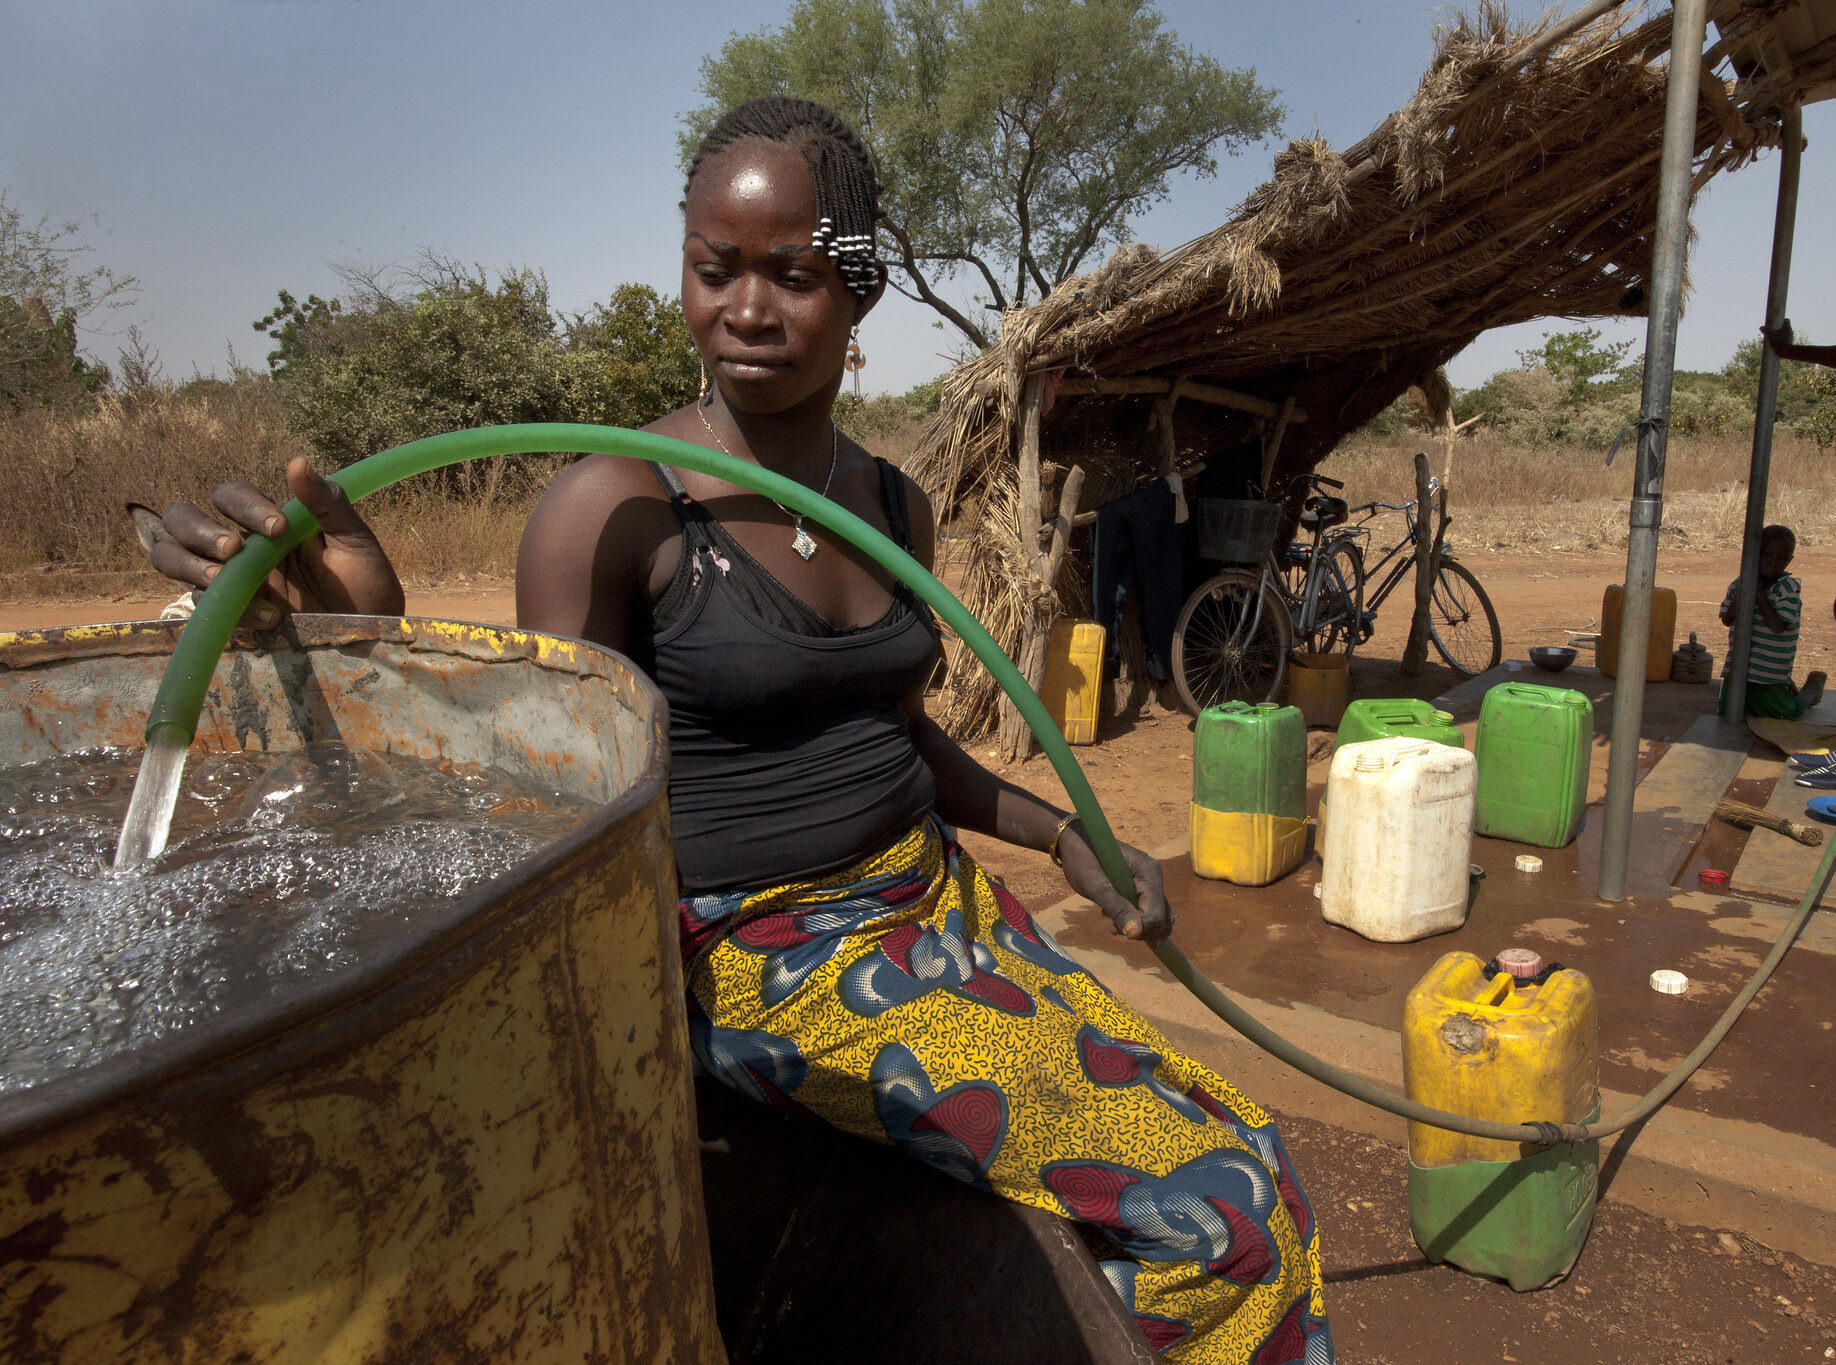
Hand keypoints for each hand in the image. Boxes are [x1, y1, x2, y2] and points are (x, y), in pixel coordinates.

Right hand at [147, 456, 404, 622]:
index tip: (279, 528)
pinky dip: (228, 609)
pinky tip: (271, 616)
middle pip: (180, 519)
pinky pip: (203, 605)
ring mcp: (230, 579)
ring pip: (170, 556)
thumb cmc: (364, 581)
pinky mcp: (231, 613)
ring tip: (220, 580)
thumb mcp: (353, 539)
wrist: (371, 632)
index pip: (230, 496)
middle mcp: (239, 545)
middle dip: (197, 530)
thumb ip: (326, 502)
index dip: (244, 506)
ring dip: (186, 563)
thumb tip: (297, 461)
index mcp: (265, 519)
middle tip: (233, 550)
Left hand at [1056, 830, 1172, 943]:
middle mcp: (1155, 876)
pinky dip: (1136, 922)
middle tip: (1111, 926)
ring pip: (1158, 918)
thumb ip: (1116, 908)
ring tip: (1112, 922)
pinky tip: (1116, 918)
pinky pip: (1150, 913)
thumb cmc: (1082, 859)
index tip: (1112, 927)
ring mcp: (1151, 882)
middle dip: (1138, 929)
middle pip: (1161, 918)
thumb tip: (1135, 934)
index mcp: (1148, 871)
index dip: (1139, 928)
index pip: (1156, 913)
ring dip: (1137, 928)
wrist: (1075, 841)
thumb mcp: (1095, 885)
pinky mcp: (1144, 888)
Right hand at [1762, 319, 1793, 353]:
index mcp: (1787, 326)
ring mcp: (1790, 337)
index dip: (1781, 320)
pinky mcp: (1790, 343)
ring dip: (1777, 335)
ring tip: (1770, 339)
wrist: (1787, 352)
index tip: (1776, 323)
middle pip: (1783, 327)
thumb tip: (1761, 327)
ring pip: (1783, 334)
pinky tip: (1773, 344)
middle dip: (1777, 329)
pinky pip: (1784, 339)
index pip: (1786, 320)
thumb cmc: (1779, 342)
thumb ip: (1766, 330)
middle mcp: (1790, 330)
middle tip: (1770, 331)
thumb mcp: (1770, 335)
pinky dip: (1779, 340)